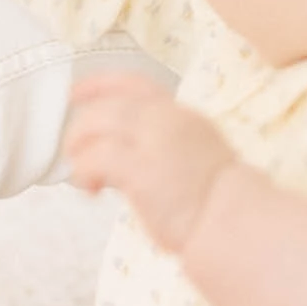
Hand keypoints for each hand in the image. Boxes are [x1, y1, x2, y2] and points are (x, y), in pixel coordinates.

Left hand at [65, 75, 234, 253]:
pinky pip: (95, 158)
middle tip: (73, 149)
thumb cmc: (213, 201)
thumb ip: (159, 146)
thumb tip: (119, 156)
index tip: (76, 92)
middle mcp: (167, 119)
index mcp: (181, 114)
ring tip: (82, 174)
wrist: (232, 222)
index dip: (100, 84)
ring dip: (79, 147)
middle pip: (109, 105)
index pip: (134, 84)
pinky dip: (84, 171)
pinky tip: (92, 189)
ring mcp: (155, 141)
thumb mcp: (192, 156)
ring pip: (96, 123)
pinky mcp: (141, 169)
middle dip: (82, 126)